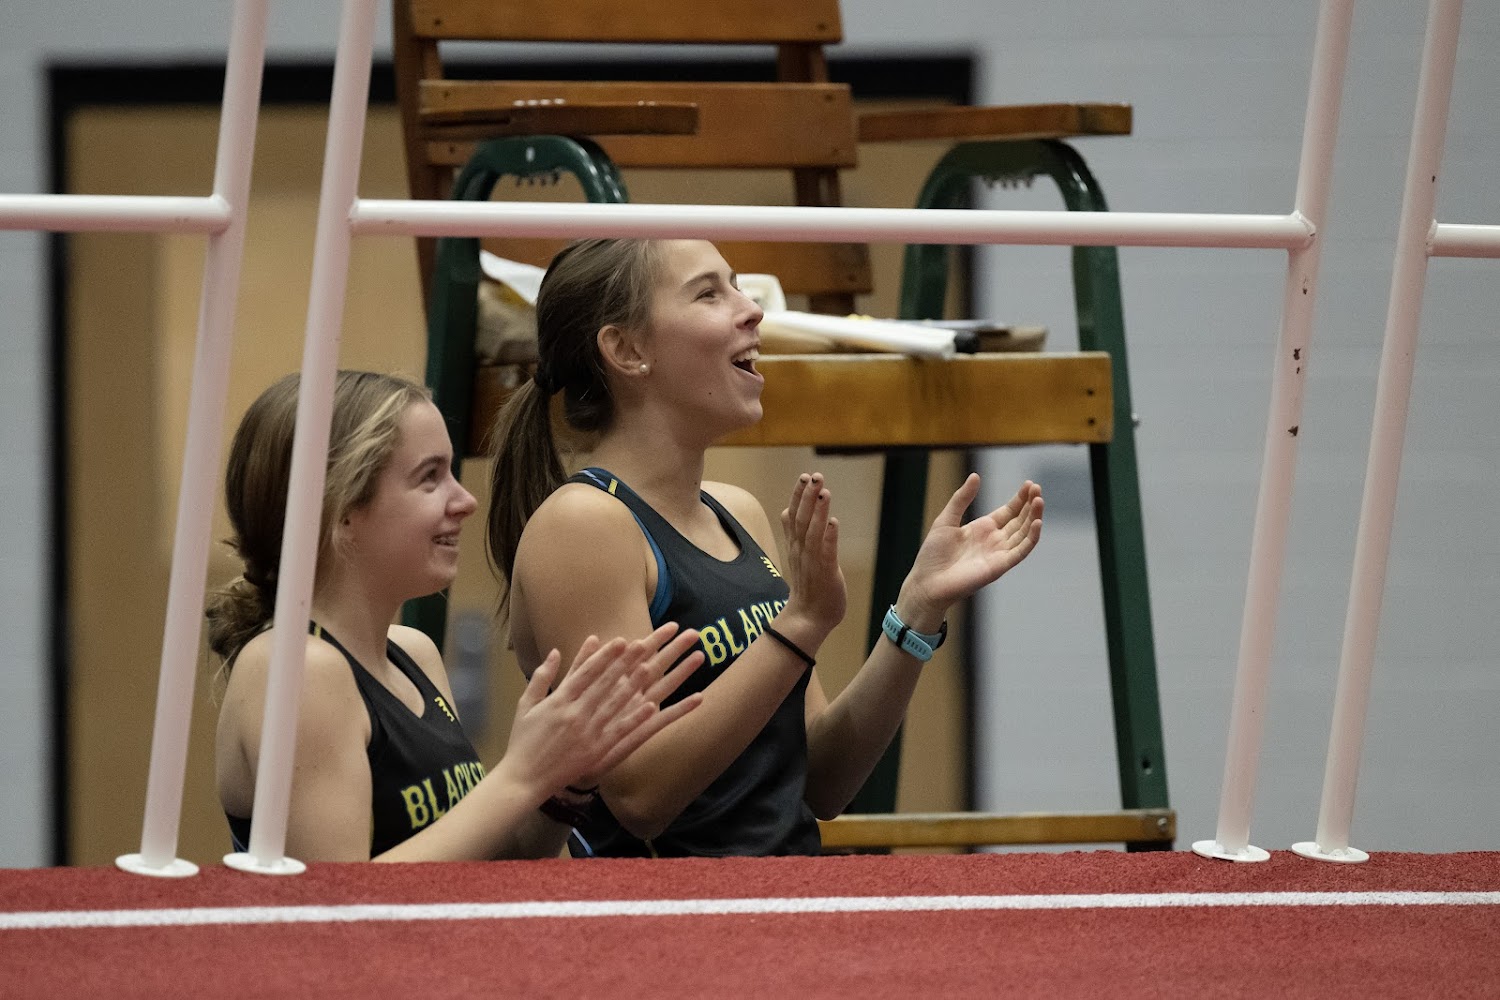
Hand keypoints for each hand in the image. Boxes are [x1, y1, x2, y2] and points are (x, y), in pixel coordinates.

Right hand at [500, 622, 704, 797]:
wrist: (523, 779)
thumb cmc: (522, 741)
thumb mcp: (525, 704)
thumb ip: (541, 677)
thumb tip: (556, 651)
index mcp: (558, 700)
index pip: (585, 672)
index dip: (604, 656)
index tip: (620, 641)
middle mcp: (574, 713)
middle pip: (604, 684)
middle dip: (623, 663)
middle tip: (641, 645)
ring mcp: (586, 733)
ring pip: (614, 704)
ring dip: (633, 686)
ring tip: (649, 668)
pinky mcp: (595, 751)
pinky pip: (618, 732)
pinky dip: (634, 718)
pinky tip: (650, 706)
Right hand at [778, 473, 847, 639]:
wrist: (808, 618)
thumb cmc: (808, 586)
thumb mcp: (798, 555)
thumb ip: (794, 533)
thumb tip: (788, 511)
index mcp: (795, 545)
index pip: (794, 515)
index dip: (797, 495)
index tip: (803, 477)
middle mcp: (801, 550)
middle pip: (801, 519)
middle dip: (807, 496)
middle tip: (813, 476)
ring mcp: (812, 561)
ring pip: (813, 532)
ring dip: (818, 511)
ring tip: (823, 491)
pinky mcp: (825, 572)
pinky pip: (826, 552)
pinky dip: (829, 536)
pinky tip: (833, 522)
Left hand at [898, 475, 1042, 628]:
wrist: (927, 582)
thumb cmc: (933, 554)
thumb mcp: (946, 519)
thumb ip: (962, 498)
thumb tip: (976, 476)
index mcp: (982, 529)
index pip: (1008, 512)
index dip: (1020, 499)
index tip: (1029, 484)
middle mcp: (994, 541)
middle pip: (1020, 520)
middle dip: (1030, 505)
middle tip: (1037, 488)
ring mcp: (998, 553)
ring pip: (1024, 533)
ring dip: (1034, 517)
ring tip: (1040, 500)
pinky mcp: (1000, 566)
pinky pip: (1021, 551)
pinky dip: (1031, 538)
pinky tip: (1037, 522)